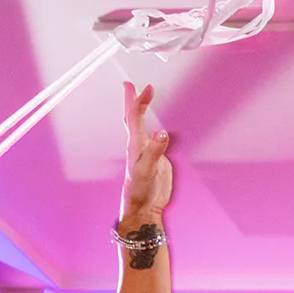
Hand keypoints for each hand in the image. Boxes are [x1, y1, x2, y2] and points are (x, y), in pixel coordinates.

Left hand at [120, 81, 171, 225]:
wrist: (145, 207)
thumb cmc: (141, 190)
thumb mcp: (147, 170)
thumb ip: (155, 151)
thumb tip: (162, 132)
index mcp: (136, 145)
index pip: (135, 118)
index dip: (140, 102)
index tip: (146, 88)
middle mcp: (140, 145)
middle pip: (133, 118)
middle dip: (133, 101)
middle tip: (131, 85)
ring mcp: (148, 152)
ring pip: (141, 127)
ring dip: (140, 112)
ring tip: (141, 100)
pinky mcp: (158, 161)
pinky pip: (156, 140)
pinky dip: (156, 130)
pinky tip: (158, 128)